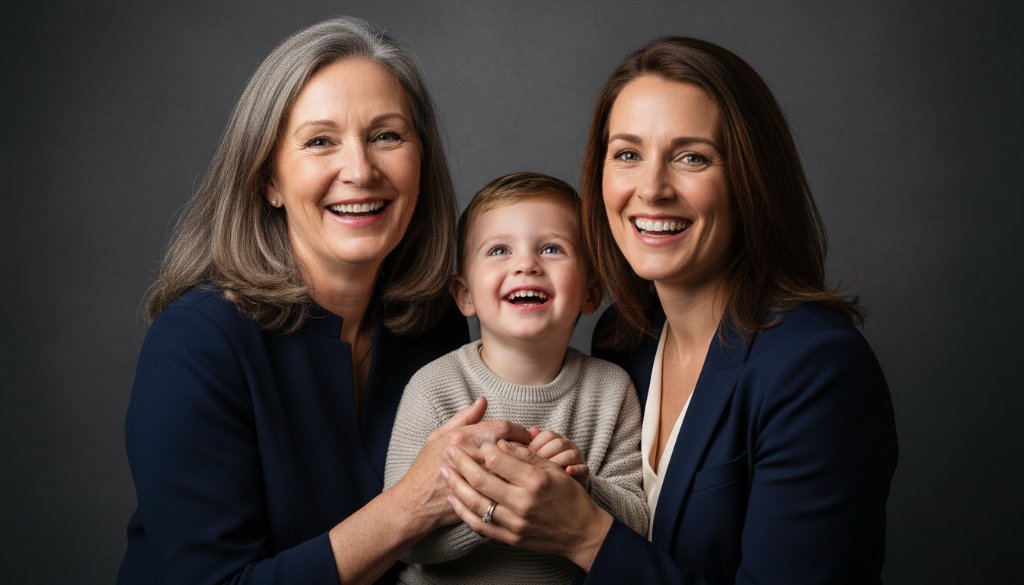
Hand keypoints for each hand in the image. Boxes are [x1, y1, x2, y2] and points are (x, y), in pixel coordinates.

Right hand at [393, 398, 532, 531]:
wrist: (414, 504)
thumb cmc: (424, 467)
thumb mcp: (439, 436)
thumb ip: (464, 418)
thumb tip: (483, 401)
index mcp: (464, 437)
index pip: (504, 427)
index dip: (520, 430)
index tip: (526, 435)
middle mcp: (472, 455)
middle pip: (512, 447)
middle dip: (526, 448)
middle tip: (534, 449)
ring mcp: (478, 478)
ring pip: (513, 469)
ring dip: (524, 468)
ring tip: (530, 467)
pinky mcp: (481, 498)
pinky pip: (507, 490)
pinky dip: (517, 486)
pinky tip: (522, 485)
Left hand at [441, 439, 612, 570]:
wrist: (580, 531)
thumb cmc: (568, 495)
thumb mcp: (552, 468)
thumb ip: (525, 455)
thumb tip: (500, 442)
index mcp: (535, 480)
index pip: (499, 460)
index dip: (481, 447)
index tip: (471, 438)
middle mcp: (524, 502)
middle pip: (482, 480)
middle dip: (461, 463)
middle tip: (449, 450)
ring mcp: (516, 522)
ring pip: (476, 503)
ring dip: (456, 486)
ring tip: (444, 472)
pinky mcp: (511, 537)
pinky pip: (480, 525)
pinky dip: (464, 512)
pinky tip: (454, 499)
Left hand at [528, 428, 589, 489]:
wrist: (566, 490)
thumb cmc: (546, 470)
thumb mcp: (536, 457)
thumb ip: (527, 448)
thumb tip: (518, 437)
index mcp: (555, 440)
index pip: (547, 435)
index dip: (536, 445)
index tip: (526, 456)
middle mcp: (567, 447)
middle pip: (558, 443)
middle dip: (545, 454)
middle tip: (534, 467)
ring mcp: (577, 459)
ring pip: (571, 454)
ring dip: (558, 462)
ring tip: (547, 473)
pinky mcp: (584, 472)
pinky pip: (583, 468)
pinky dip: (575, 469)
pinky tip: (567, 472)